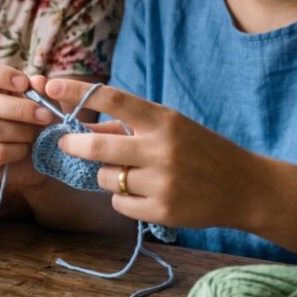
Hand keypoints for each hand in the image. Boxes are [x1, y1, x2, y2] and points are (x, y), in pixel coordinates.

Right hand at [0, 60, 56, 186]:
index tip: (24, 84)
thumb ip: (42, 91)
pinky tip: (25, 150)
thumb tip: (37, 81)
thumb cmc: (37, 123)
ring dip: (21, 131)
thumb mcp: (45, 104)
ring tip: (35, 135)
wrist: (41, 157)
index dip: (0, 74)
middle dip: (21, 109)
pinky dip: (18, 151)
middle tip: (45, 116)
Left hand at [45, 78, 259, 229]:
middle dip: (74, 144)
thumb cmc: (200, 151)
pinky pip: (118, 203)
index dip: (78, 92)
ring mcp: (162, 182)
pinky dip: (121, 199)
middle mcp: (162, 149)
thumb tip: (80, 126)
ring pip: (105, 178)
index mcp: (164, 120)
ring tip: (128, 173)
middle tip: (65, 143)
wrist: (246, 187)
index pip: (113, 99)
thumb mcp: (171, 127)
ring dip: (106, 175)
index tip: (50, 85)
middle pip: (97, 145)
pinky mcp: (162, 211)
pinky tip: (143, 194)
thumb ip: (129, 126)